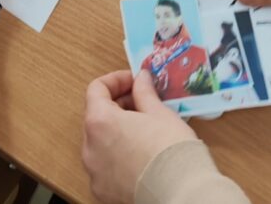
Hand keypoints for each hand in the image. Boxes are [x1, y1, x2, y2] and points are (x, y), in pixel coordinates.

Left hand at [83, 70, 196, 203]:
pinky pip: (106, 166)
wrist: (180, 193)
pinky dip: (118, 156)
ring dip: (117, 130)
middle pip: (97, 115)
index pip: (96, 89)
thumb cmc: (170, 151)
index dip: (116, 80)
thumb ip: (144, 92)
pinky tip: (141, 154)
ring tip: (144, 129)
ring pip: (101, 142)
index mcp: (99, 121)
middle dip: (119, 105)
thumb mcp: (159, 112)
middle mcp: (90, 147)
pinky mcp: (104, 192)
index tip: (134, 81)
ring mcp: (95, 173)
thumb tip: (141, 79)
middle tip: (143, 102)